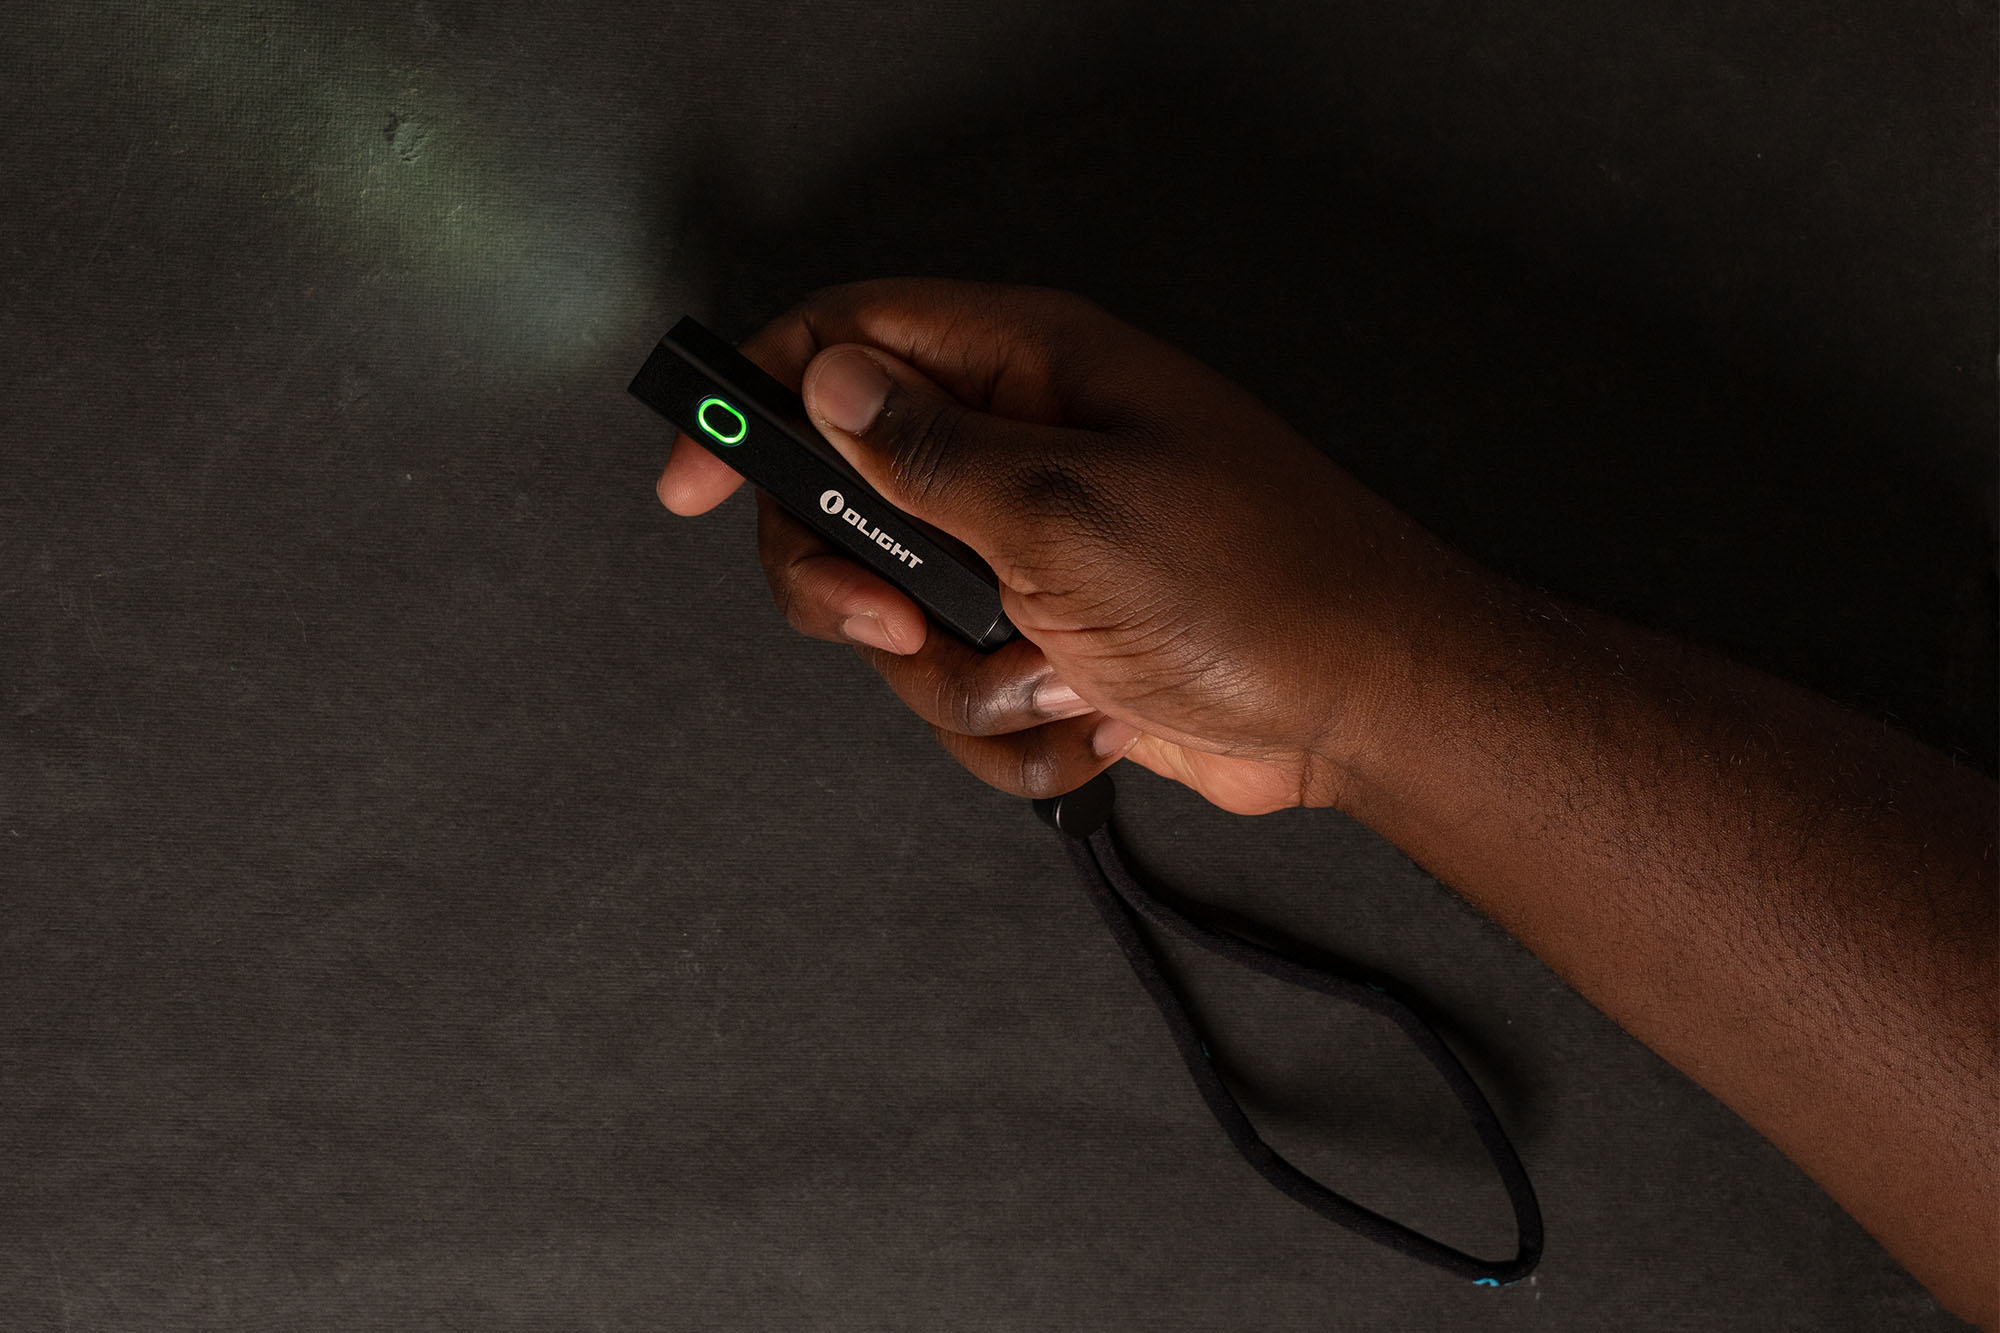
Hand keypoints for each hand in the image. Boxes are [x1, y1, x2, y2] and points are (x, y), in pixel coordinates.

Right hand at [656, 278, 1478, 815]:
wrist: (1357, 710)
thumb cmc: (1255, 587)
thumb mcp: (1065, 506)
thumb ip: (924, 452)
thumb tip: (827, 385)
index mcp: (1026, 374)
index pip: (847, 342)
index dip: (752, 399)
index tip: (688, 478)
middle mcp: (1018, 454)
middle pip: (839, 500)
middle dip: (853, 588)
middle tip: (900, 622)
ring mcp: (1030, 557)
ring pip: (893, 619)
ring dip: (960, 676)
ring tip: (1057, 674)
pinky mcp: (1047, 646)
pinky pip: (958, 693)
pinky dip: (1010, 729)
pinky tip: (1088, 718)